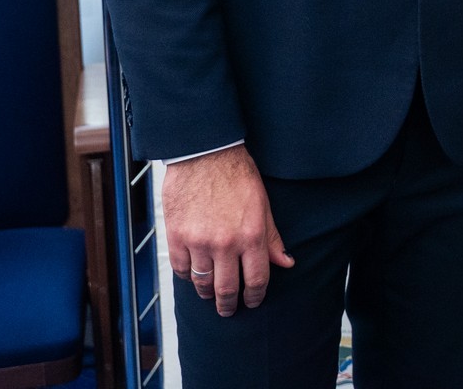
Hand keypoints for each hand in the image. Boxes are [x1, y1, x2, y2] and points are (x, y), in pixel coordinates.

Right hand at [163, 145, 293, 314]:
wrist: (204, 154)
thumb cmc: (236, 174)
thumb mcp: (262, 204)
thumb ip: (272, 238)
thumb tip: (285, 262)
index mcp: (251, 235)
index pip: (256, 280)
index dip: (255, 297)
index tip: (252, 301)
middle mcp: (225, 243)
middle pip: (227, 289)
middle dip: (229, 304)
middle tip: (229, 308)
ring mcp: (199, 242)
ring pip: (202, 284)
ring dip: (208, 293)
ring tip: (211, 293)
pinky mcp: (177, 236)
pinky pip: (181, 270)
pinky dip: (188, 276)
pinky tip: (194, 273)